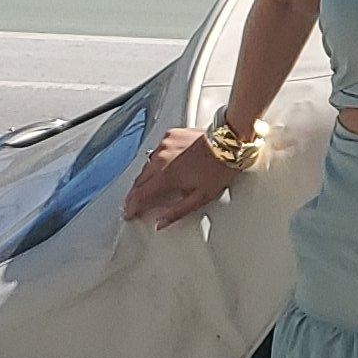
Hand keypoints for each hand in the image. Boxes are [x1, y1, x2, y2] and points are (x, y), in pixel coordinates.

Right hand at [122, 129, 236, 228]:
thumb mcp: (200, 197)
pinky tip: (164, 166)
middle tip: (135, 203)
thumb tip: (161, 222)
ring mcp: (164, 144)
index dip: (132, 206)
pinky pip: (157, 151)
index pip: (141, 195)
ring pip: (147, 165)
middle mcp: (161, 158)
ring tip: (150, 187)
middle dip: (136, 193)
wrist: (229, 143)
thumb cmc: (219, 168)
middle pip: (140, 180)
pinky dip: (158, 160)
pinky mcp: (170, 134)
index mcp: (166, 175)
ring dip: (146, 177)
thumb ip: (177, 212)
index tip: (129, 213)